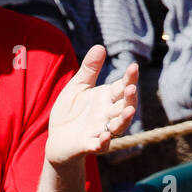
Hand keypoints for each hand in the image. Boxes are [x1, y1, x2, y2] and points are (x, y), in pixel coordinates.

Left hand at [46, 46, 137, 165]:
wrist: (57, 139)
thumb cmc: (70, 112)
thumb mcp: (77, 87)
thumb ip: (89, 70)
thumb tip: (100, 46)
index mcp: (106, 98)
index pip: (121, 87)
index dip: (129, 78)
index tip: (134, 66)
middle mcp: (107, 114)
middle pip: (124, 106)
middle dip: (130, 98)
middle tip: (132, 88)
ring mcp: (100, 130)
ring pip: (118, 126)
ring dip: (124, 119)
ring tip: (129, 110)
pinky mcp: (89, 145)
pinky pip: (99, 145)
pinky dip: (103, 142)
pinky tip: (104, 136)